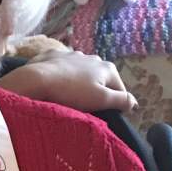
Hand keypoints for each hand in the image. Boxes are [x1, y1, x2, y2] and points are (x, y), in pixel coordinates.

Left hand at [0, 51, 136, 114]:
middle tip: (85, 107)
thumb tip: (134, 102)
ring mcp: (72, 54)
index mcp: (107, 68)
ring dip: (79, 83)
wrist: (36, 80)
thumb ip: (121, 100)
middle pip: (100, 79)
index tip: (106, 116)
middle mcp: (92, 57)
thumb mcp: (101, 100)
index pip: (120, 89)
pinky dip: (61, 75)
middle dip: (96, 92)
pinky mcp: (53, 55)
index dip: (116, 104)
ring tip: (69, 96)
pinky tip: (54, 84)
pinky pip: (62, 67)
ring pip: (81, 72)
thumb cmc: (72, 92)